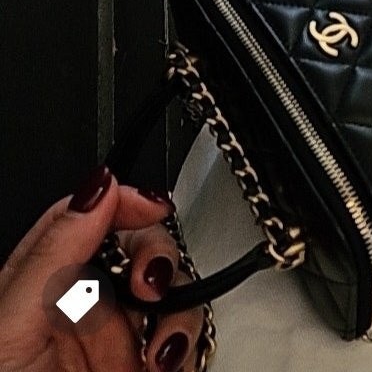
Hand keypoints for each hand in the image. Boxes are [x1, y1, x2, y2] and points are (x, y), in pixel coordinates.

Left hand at [0, 167, 203, 371]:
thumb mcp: (11, 326)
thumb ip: (54, 253)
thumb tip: (97, 186)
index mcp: (38, 286)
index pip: (88, 216)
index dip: (122, 201)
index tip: (149, 206)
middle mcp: (79, 309)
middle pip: (139, 245)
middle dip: (157, 255)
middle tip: (150, 283)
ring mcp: (116, 342)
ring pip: (171, 290)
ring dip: (178, 306)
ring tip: (159, 339)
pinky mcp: (145, 371)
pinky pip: (185, 339)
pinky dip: (186, 343)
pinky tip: (165, 361)